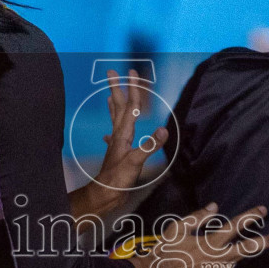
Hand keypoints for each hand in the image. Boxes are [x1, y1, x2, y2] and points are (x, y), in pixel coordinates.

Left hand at [93, 69, 166, 193]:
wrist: (105, 195)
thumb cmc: (118, 179)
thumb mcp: (135, 162)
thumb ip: (149, 145)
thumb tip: (163, 129)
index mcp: (123, 134)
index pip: (131, 106)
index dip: (133, 88)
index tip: (132, 72)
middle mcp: (118, 135)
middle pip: (118, 107)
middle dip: (117, 89)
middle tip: (111, 73)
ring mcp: (117, 144)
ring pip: (115, 119)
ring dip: (114, 105)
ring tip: (108, 96)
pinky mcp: (117, 153)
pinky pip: (116, 137)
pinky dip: (113, 132)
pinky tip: (108, 135)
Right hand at [130, 203, 268, 267]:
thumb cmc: (163, 251)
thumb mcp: (177, 228)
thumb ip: (198, 217)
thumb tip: (215, 207)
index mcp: (210, 242)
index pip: (234, 226)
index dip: (249, 217)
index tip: (264, 210)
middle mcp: (218, 259)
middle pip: (247, 249)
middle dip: (267, 242)